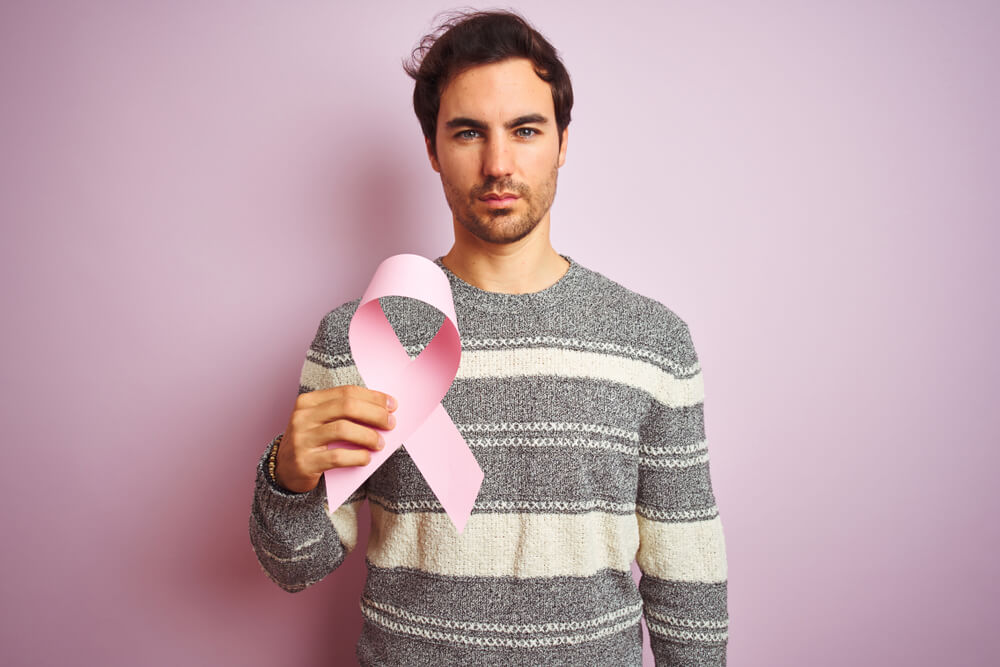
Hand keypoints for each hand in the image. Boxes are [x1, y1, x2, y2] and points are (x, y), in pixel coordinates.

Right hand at [274, 385, 396, 492]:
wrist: (285, 471)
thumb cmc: (313, 442)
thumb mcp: (322, 421)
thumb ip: (345, 413)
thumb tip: (382, 410)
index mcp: (309, 401)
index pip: (346, 392)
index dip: (373, 397)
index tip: (392, 405)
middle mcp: (302, 417)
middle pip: (347, 407)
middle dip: (374, 414)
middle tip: (391, 423)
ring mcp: (301, 439)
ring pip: (343, 429)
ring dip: (368, 436)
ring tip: (380, 443)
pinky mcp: (304, 461)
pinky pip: (337, 456)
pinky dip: (357, 456)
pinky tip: (366, 458)